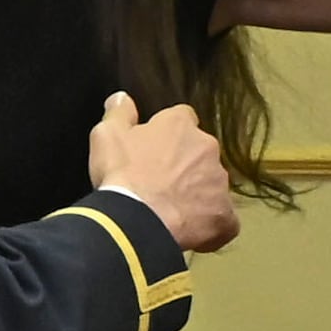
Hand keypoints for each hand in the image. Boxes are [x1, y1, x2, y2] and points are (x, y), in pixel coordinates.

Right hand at [85, 92, 238, 253]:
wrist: (137, 219)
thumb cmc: (122, 175)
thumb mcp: (107, 136)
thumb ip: (118, 113)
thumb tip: (122, 98)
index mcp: (180, 126)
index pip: (182, 119)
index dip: (169, 135)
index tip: (155, 151)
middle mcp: (206, 148)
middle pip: (201, 152)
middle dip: (186, 166)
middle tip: (161, 184)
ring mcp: (219, 182)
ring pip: (212, 185)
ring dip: (197, 195)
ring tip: (172, 211)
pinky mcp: (224, 215)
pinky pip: (223, 220)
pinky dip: (211, 226)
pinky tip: (192, 232)